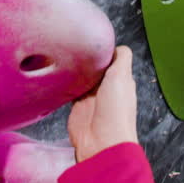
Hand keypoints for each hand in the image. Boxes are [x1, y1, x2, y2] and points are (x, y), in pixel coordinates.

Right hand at [67, 45, 138, 161]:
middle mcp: (106, 87)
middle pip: (95, 66)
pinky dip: (66, 83)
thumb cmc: (116, 112)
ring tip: (66, 56)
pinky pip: (70, 90)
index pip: (112, 59)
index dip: (103, 50)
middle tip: (75, 45)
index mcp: (121, 80)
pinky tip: (61, 73)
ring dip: (75, 70)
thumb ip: (121, 59)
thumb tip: (117, 46)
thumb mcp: (122, 77)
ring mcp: (91, 96)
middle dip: (87, 58)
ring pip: (82, 77)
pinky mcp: (77, 105)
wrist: (101, 143)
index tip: (91, 39)